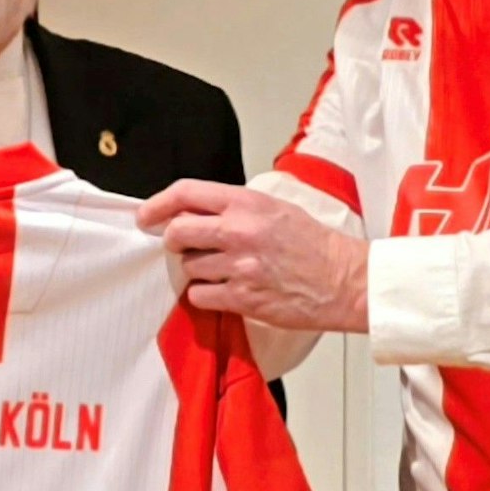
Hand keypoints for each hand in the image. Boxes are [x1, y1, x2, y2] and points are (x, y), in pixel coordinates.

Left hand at [138, 180, 368, 331]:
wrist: (343, 279)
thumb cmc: (313, 244)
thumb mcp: (275, 208)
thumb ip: (235, 207)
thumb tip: (196, 212)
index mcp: (247, 203)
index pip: (186, 193)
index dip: (158, 204)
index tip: (146, 216)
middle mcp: (239, 231)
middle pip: (177, 233)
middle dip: (174, 241)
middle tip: (183, 247)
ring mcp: (239, 266)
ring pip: (188, 267)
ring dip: (197, 270)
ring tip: (223, 270)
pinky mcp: (243, 297)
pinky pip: (200, 296)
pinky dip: (205, 295)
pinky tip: (225, 291)